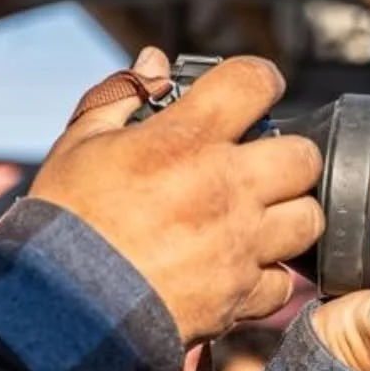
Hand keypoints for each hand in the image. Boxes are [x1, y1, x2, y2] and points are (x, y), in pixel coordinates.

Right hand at [31, 49, 324, 345]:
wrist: (62, 307)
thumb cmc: (65, 220)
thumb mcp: (80, 144)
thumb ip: (122, 97)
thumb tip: (155, 63)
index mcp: (185, 139)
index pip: (254, 81)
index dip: (258, 79)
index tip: (251, 91)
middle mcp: (225, 186)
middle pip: (303, 155)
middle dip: (285, 155)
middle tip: (257, 165)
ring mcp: (238, 243)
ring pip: (307, 219)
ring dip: (287, 215)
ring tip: (257, 218)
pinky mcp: (237, 296)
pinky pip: (282, 283)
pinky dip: (267, 276)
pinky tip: (240, 268)